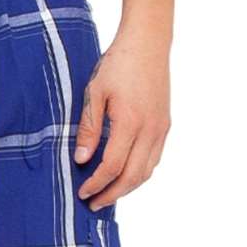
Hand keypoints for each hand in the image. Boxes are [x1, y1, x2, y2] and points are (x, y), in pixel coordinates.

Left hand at [73, 26, 170, 210]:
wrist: (148, 43)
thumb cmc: (118, 64)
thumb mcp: (94, 93)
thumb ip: (89, 128)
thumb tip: (82, 159)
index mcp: (130, 122)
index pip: (113, 166)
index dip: (97, 184)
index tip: (83, 192)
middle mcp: (150, 129)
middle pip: (132, 176)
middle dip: (112, 194)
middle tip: (94, 204)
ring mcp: (161, 128)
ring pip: (146, 171)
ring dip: (127, 188)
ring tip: (107, 194)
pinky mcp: (165, 125)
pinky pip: (154, 159)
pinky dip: (139, 173)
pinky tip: (124, 175)